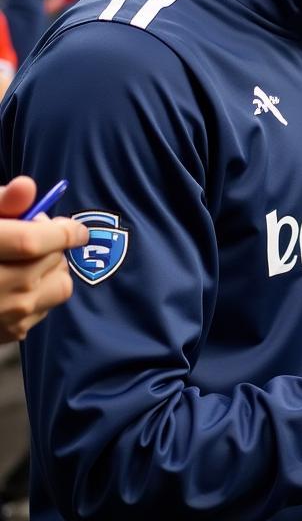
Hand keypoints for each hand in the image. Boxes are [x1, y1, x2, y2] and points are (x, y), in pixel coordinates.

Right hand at [0, 177, 89, 343]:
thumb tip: (27, 186)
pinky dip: (40, 294)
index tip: (75, 228)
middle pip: (54, 260)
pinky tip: (16, 287)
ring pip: (61, 286)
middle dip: (53, 245)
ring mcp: (6, 315)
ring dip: (52, 271)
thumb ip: (0, 203)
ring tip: (30, 262)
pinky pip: (46, 308)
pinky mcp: (11, 334)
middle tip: (33, 237)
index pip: (34, 241)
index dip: (62, 230)